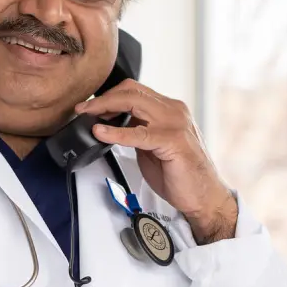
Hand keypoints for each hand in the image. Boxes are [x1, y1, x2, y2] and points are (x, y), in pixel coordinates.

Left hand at [75, 80, 237, 242]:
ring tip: (87, 115)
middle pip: (132, 90)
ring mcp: (175, 123)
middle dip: (102, 98)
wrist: (203, 196)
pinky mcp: (172, 141)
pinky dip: (115, 132)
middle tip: (82, 108)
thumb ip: (136, 132)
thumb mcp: (152, 147)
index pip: (135, 90)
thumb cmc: (180, 175)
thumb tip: (110, 126)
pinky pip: (138, 133)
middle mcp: (174, 111)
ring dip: (105, 107)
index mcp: (169, 109)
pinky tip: (101, 133)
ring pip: (133, 102)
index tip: (89, 106)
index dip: (109, 95)